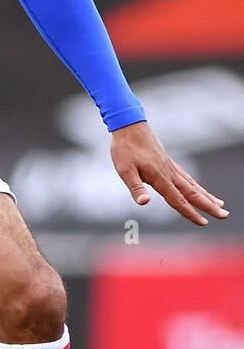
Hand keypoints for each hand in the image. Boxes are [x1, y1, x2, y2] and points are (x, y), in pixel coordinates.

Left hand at [111, 121, 228, 226]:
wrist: (130, 126)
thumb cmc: (125, 149)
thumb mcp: (124, 170)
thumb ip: (135, 187)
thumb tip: (144, 202)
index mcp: (159, 178)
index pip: (177, 200)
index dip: (190, 213)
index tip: (204, 223)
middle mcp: (169, 173)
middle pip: (192, 193)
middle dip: (208, 206)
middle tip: (225, 216)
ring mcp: (171, 167)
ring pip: (193, 185)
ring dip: (207, 196)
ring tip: (221, 204)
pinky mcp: (168, 162)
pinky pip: (187, 177)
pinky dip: (197, 186)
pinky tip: (200, 190)